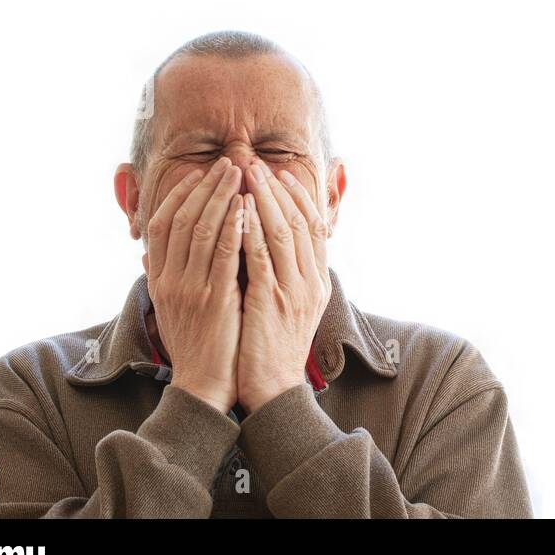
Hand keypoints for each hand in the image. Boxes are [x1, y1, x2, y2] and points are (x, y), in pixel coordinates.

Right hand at [144, 157, 245, 413]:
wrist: (202, 386)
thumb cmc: (196, 345)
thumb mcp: (174, 306)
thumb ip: (174, 275)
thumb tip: (171, 249)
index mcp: (158, 279)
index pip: (162, 224)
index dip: (179, 195)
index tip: (198, 174)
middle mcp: (170, 280)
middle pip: (183, 219)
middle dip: (206, 187)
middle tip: (228, 164)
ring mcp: (191, 289)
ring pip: (203, 231)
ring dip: (223, 198)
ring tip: (241, 175)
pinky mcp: (215, 301)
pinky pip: (223, 256)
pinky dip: (234, 228)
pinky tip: (246, 209)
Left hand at [236, 161, 331, 413]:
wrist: (272, 390)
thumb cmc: (272, 349)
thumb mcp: (288, 307)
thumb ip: (284, 275)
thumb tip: (272, 246)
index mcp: (318, 282)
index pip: (313, 228)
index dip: (298, 198)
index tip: (281, 175)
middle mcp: (312, 283)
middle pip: (300, 223)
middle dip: (277, 190)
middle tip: (258, 165)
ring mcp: (294, 292)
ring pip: (282, 232)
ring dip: (263, 200)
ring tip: (246, 176)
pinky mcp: (271, 302)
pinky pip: (261, 256)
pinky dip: (250, 229)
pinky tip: (237, 210)